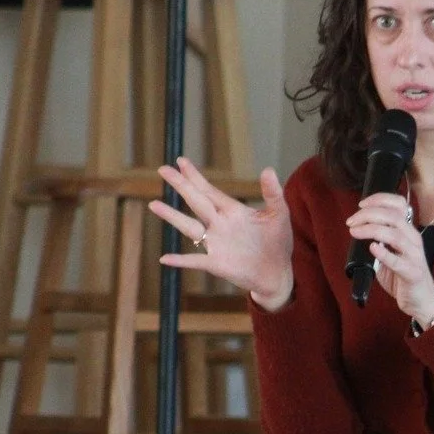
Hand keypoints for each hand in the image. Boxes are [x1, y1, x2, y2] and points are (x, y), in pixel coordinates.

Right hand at [153, 159, 294, 310]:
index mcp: (232, 211)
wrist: (278, 273)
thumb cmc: (277, 243)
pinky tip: (165, 259)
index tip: (181, 161)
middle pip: (196, 201)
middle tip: (163, 169)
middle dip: (181, 186)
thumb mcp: (279, 216)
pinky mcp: (217, 263)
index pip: (210, 190)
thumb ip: (273, 194)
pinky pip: (195, 261)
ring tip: (154, 204)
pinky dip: (181, 260)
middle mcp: (219, 224)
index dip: (195, 176)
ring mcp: (216, 243)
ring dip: (173, 216)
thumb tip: (268, 169)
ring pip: (189, 227)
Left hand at [347, 192, 433, 323]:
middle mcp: (414, 239)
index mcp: (408, 231)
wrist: (421, 301)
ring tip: (355, 232)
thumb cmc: (404, 275)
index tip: (361, 204)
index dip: (380, 199)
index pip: (399, 204)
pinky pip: (397, 261)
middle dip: (368, 215)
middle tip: (351, 222)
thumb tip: (359, 230)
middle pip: (393, 217)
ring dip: (371, 230)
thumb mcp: (392, 252)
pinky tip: (373, 248)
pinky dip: (384, 253)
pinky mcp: (412, 273)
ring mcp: (415, 256)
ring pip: (394, 235)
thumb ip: (380, 240)